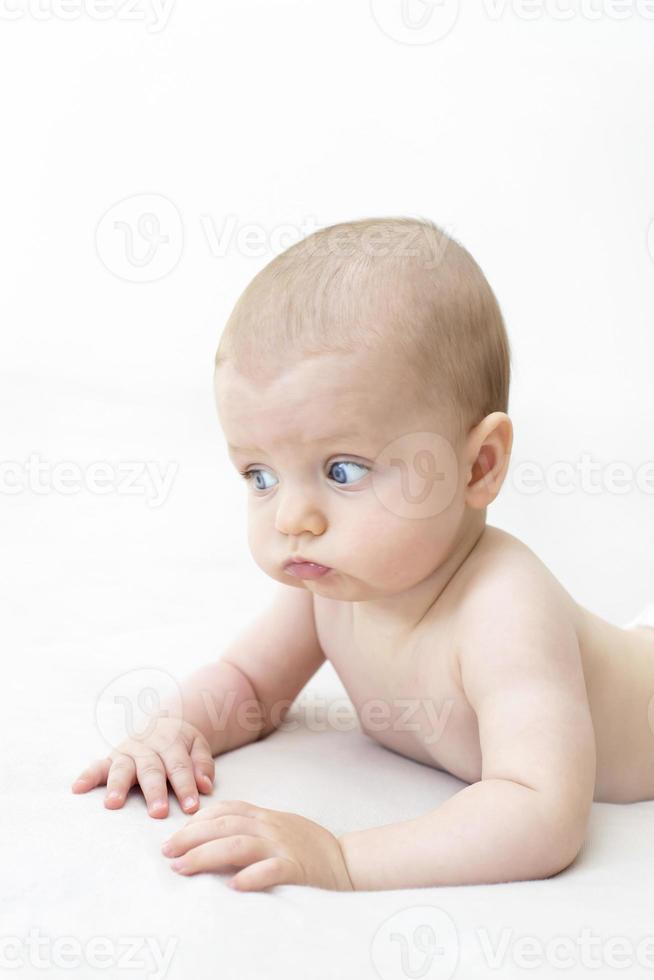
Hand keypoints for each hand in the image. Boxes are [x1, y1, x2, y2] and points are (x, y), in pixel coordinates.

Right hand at [70, 716, 214, 818]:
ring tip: (113, 803)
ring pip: (122, 768)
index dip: (186, 786)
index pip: (180, 766)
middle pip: (151, 770)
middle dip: (154, 791)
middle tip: (158, 812)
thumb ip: (203, 764)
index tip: (192, 807)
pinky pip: (97, 767)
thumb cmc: (182, 744)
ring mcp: (127, 753)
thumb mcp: (198, 746)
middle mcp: (147, 748)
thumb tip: (205, 786)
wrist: (163, 722)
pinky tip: (77, 788)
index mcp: (171, 744)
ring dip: (117, 785)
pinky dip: (87, 776)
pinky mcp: (110, 759)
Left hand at [161, 799, 353, 891]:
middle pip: (224, 825)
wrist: (345, 860)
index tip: (174, 835)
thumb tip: (209, 836)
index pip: (226, 809)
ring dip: (206, 855)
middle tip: (167, 853)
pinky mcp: (296, 868)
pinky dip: (252, 876)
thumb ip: (249, 827)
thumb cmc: (306, 846)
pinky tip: (234, 885)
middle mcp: (270, 827)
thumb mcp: (276, 828)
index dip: (197, 820)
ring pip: (239, 844)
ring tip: (183, 868)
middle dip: (191, 838)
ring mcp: (283, 847)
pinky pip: (272, 870)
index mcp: (265, 817)